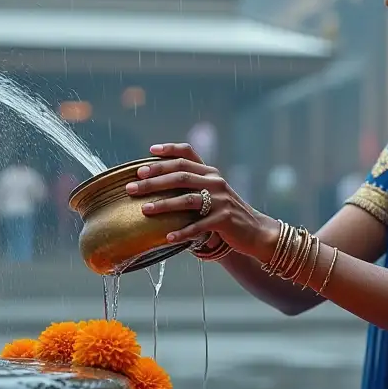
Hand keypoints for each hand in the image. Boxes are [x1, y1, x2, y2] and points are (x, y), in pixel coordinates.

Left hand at [125, 143, 278, 263]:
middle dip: (153, 181)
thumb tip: (157, 183)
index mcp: (210, 172)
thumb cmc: (226, 213)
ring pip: (187, 199)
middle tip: (132, 186)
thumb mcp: (212, 193)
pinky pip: (199, 226)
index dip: (168, 151)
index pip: (187, 154)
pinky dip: (182, 232)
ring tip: (144, 210)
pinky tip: (168, 237)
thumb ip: (193, 185)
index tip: (149, 151)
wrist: (256, 231)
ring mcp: (221, 200)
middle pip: (180, 176)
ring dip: (163, 205)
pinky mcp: (224, 220)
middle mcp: (215, 182)